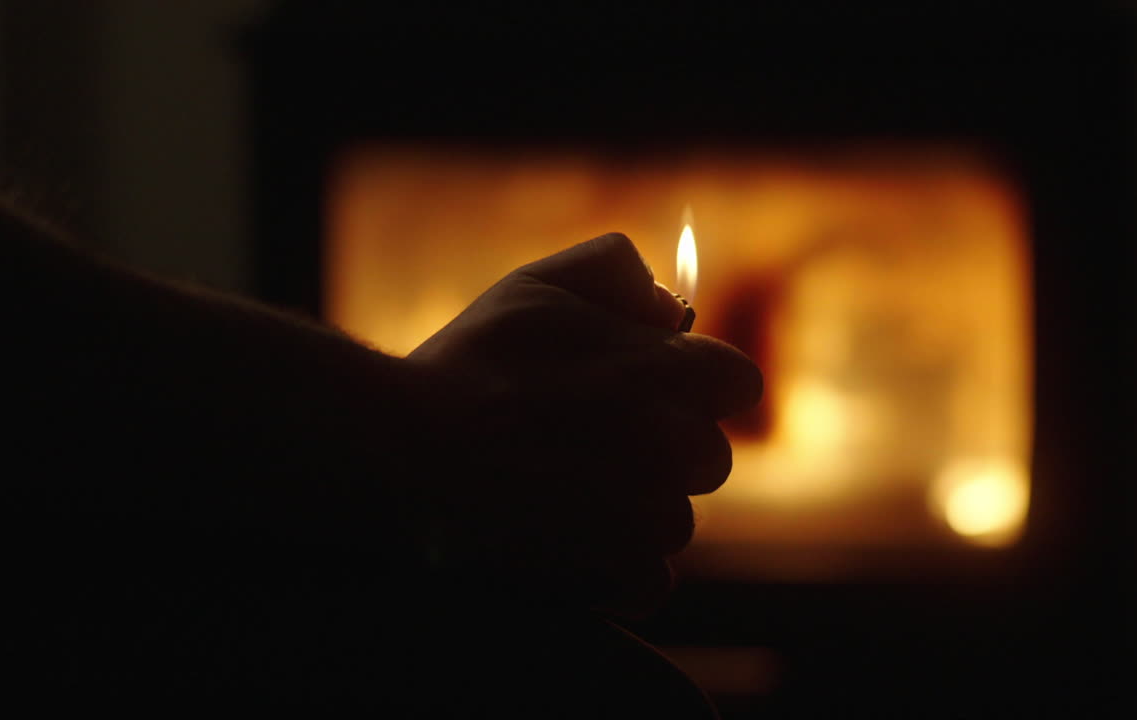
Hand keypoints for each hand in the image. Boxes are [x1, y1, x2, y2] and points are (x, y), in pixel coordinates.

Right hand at [408, 233, 761, 617]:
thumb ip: (618, 272)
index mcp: (665, 369)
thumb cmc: (471, 362)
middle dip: (664, 450)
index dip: (693, 385)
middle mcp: (670, 441)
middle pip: (710, 456)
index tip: (649, 391)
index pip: (737, 382)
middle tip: (592, 442)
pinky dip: (616, 571)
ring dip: (635, 511)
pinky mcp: (617, 572)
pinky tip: (567, 541)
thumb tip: (669, 309)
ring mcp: (646, 513)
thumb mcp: (539, 284)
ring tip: (563, 491)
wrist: (400, 446)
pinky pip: (651, 579)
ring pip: (677, 520)